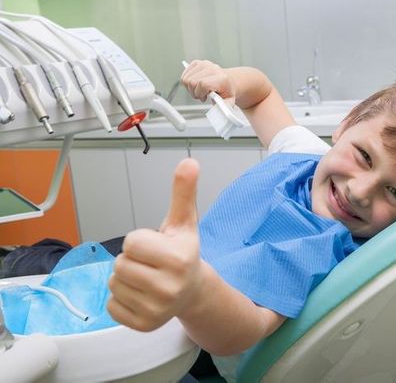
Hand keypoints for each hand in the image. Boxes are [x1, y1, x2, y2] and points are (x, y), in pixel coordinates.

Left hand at [107, 158, 201, 331]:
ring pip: (114, 283)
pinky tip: (141, 295)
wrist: (193, 291)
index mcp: (179, 259)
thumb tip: (189, 162)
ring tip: (147, 278)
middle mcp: (169, 287)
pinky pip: (111, 305)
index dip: (140, 241)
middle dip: (131, 260)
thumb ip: (183, 192)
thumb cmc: (183, 253)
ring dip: (125, 278)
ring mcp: (157, 309)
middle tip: (151, 263)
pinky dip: (121, 299)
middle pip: (120, 264)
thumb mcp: (184, 222)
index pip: (131, 243)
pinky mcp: (144, 325)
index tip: (156, 247)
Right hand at [181, 60, 235, 103]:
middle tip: (202, 95)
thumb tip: (218, 110)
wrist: (227, 81)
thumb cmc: (226, 92)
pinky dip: (187, 83)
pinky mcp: (197, 63)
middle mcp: (212, 68)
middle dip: (194, 92)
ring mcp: (204, 64)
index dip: (200, 93)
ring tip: (200, 90)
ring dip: (190, 88)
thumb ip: (224, 107)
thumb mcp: (228, 102)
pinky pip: (184, 75)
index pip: (203, 84)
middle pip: (192, 82)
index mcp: (221, 78)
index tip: (204, 97)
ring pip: (185, 79)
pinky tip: (196, 85)